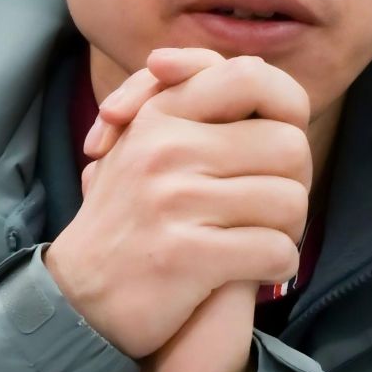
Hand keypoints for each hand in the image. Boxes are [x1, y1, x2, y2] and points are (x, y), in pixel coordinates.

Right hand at [46, 50, 310, 362]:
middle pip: (288, 147)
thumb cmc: (131, 224)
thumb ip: (191, 106)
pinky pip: (275, 250)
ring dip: (288, 231)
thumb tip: (257, 71)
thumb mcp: (145, 149)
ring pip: (290, 202)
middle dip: (294, 182)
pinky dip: (278, 267)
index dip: (286, 107)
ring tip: (262, 241)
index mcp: (160, 116)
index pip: (250, 77)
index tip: (275, 146)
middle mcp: (166, 149)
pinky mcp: (185, 255)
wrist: (77, 300)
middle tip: (273, 209)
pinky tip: (257, 273)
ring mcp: (174, 201)